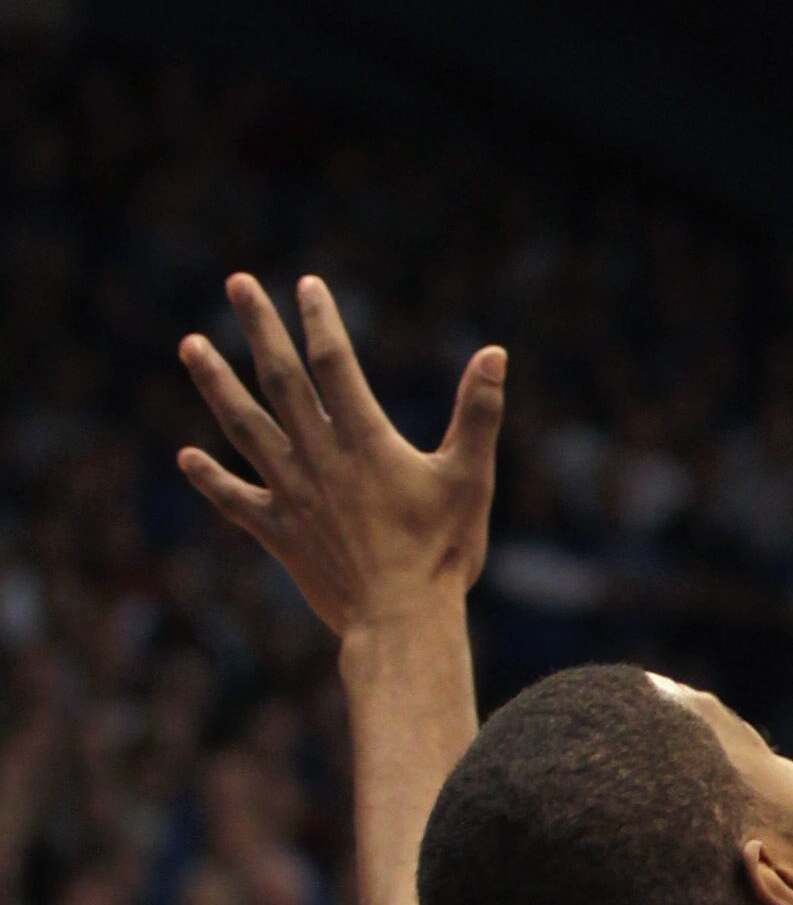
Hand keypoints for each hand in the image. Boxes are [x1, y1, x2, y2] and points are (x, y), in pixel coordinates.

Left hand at [178, 276, 502, 643]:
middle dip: (259, 328)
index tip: (306, 284)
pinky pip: (234, 500)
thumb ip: (479, 412)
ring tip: (190, 345)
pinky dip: (209, 478)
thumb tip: (494, 354)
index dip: (320, 319)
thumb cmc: (442, 551)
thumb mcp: (471, 477)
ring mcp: (292, 494)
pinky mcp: (279, 533)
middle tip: (237, 283)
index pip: (335, 362)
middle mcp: (318, 458)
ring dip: (215, 383)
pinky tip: (185, 456)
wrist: (399, 621)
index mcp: (365, 440)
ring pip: (244, 426)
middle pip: (281, 379)